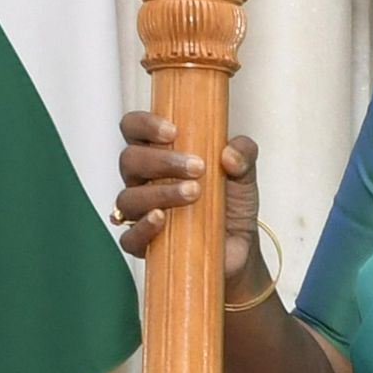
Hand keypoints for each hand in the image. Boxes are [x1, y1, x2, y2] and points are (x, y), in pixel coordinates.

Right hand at [115, 112, 262, 296]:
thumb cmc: (230, 205)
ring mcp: (141, 213)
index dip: (145, 125)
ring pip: (128, 198)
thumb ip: (244, 154)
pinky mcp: (145, 245)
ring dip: (160, 193)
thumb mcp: (245, 174)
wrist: (240, 247)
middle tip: (197, 167)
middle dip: (162, 160)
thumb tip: (230, 155)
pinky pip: (129, 238)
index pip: (134, 129)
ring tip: (193, 194)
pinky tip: (161, 219)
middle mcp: (143, 181)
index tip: (173, 131)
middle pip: (129, 160)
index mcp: (158, 154)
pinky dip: (142, 228)